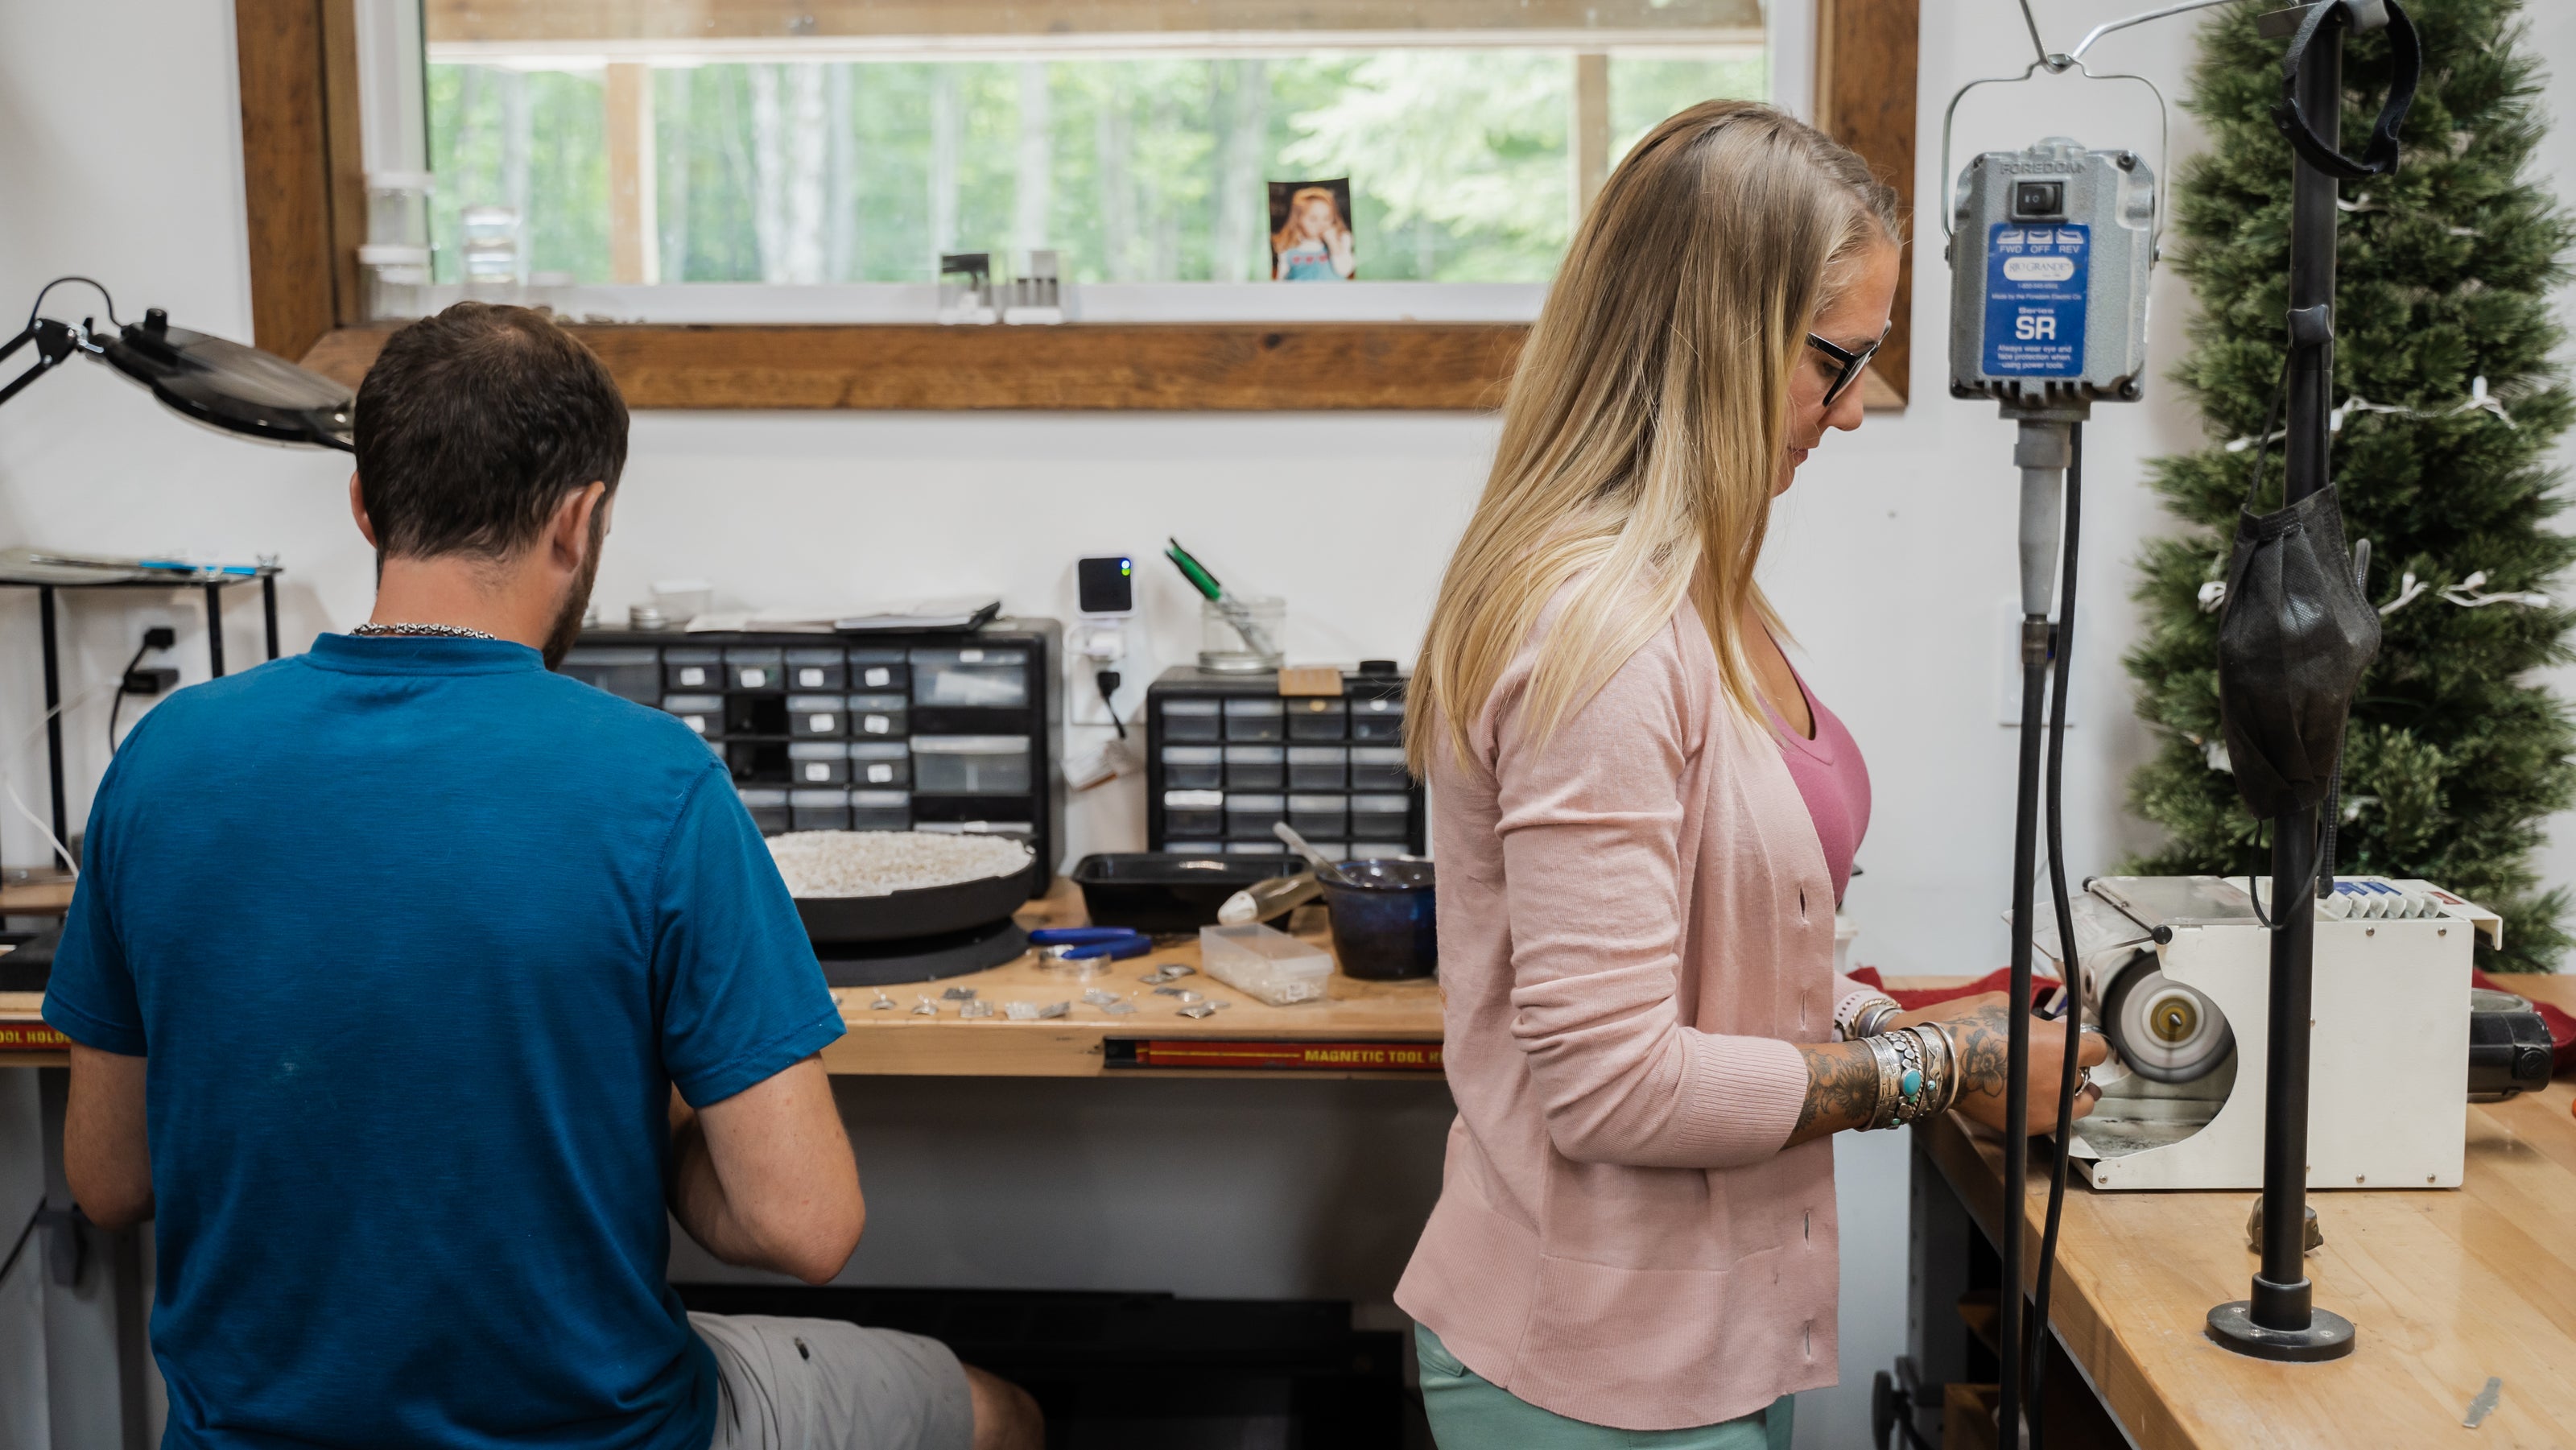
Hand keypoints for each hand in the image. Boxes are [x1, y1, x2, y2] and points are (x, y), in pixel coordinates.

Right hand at [1912, 996, 2107, 1136]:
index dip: (2089, 1044)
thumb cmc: (1966, 1026)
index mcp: (2063, 1049)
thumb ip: (2039, 1022)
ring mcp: (2043, 1110)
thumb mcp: (2007, 1006)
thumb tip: (2053, 1028)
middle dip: (2077, 1072)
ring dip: (2067, 1096)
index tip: (2083, 1043)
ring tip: (2051, 1086)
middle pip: (2089, 1085)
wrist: (1933, 1059)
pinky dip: (2042, 1109)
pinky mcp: (2022, 1126)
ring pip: (2074, 1109)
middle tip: (2064, 1064)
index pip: (2098, 1050)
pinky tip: (2028, 1097)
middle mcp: (2060, 1084)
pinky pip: (2045, 1120)